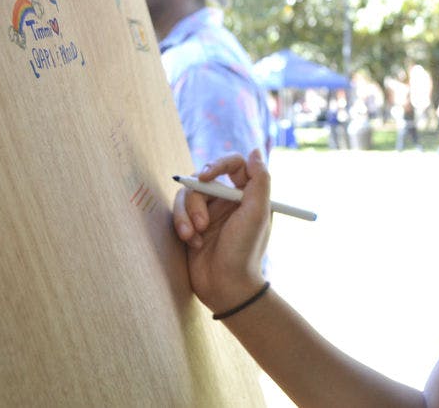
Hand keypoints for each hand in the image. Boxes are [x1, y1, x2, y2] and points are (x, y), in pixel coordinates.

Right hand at [173, 148, 271, 313]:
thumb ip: (259, 180)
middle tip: (202, 221)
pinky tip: (192, 243)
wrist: (226, 287)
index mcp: (247, 195)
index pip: (233, 165)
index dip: (217, 164)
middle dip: (197, 200)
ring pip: (187, 195)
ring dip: (187, 215)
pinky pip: (178, 213)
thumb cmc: (245, 251)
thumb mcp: (257, 213)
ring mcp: (208, 213)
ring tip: (196, 236)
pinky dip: (182, 225)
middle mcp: (227, 200)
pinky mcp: (191, 226)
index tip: (205, 176)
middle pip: (204, 179)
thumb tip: (255, 150)